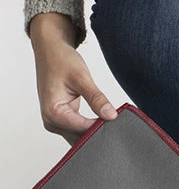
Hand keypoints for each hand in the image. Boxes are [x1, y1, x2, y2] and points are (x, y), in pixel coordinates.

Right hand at [29, 11, 117, 146]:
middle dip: (99, 131)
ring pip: (80, 137)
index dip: (102, 127)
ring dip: (95, 131)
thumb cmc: (60, 60)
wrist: (50, 51)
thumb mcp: (81, 77)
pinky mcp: (62, 121)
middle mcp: (51, 122)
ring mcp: (55, 123)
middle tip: (117, 121)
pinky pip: (79, 131)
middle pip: (81, 137)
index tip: (117, 122)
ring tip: (109, 118)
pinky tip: (102, 120)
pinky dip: (91, 127)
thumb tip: (111, 115)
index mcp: (53, 113)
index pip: (83, 130)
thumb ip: (96, 98)